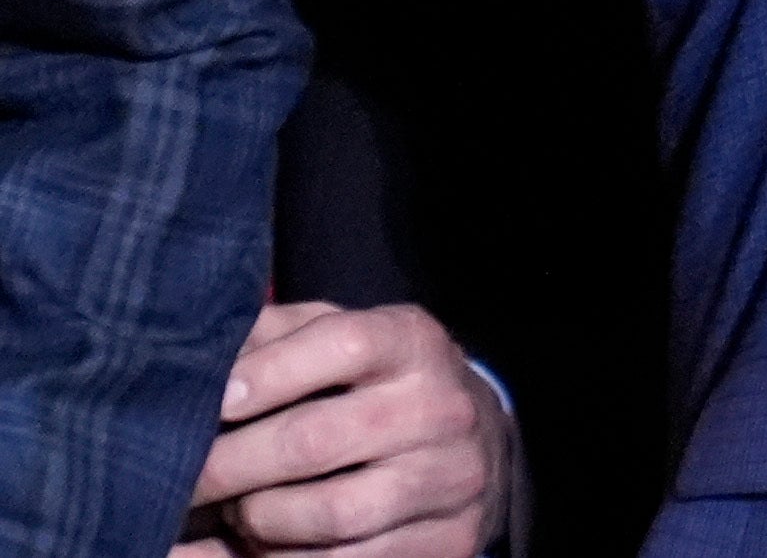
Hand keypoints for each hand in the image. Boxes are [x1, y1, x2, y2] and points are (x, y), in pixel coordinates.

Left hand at [178, 302, 508, 557]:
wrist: (470, 445)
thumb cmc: (372, 387)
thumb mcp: (335, 342)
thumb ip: (274, 338)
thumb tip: (195, 363)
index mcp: (413, 343)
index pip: (343, 344)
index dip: (268, 373)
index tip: (216, 400)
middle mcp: (442, 407)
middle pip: (314, 441)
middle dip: (228, 466)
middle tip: (186, 479)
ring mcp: (452, 479)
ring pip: (329, 515)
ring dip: (257, 522)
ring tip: (232, 512)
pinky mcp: (451, 539)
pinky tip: (250, 549)